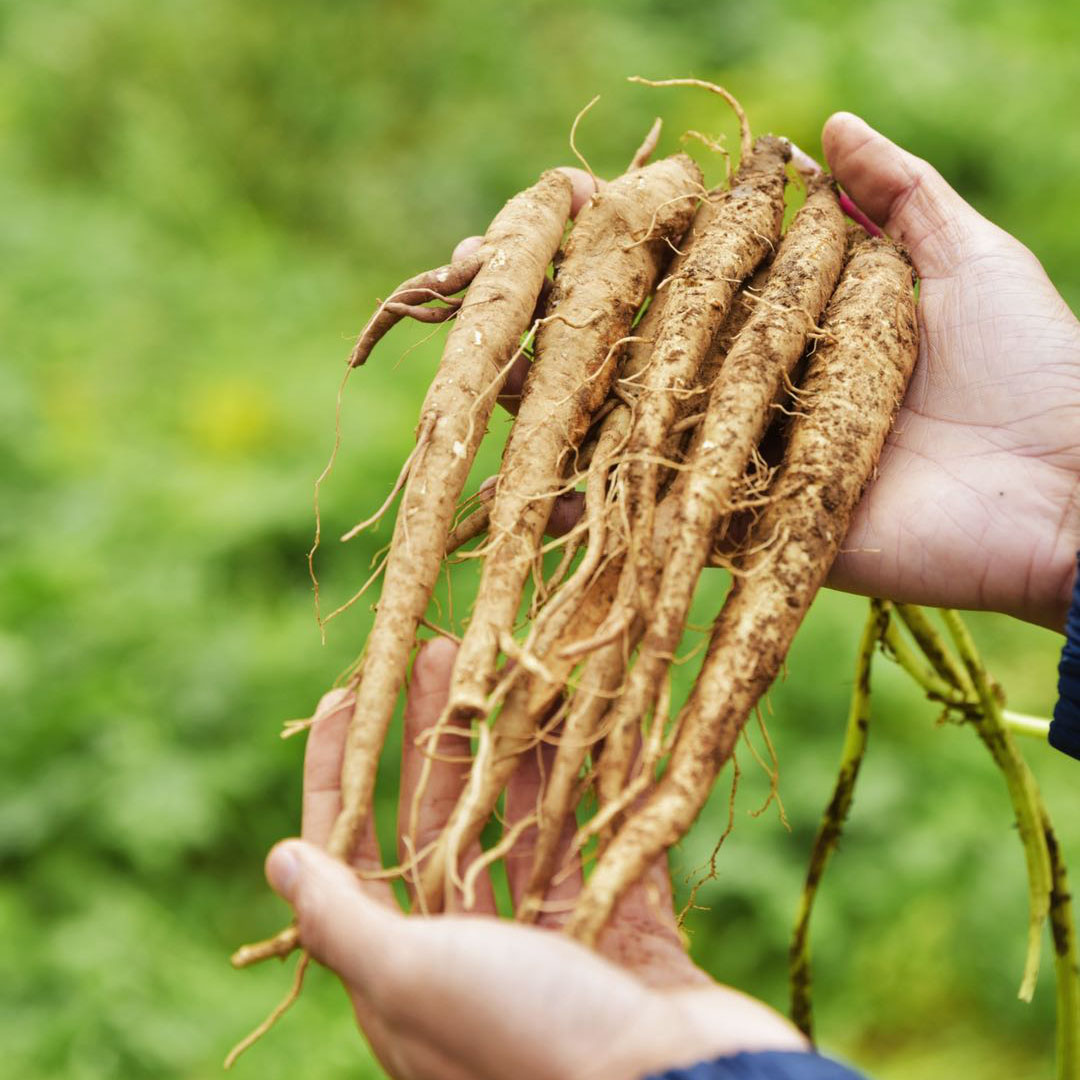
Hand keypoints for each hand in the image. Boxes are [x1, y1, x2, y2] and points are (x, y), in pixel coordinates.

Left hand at [266, 637, 805, 1079]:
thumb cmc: (530, 1041)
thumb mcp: (414, 977)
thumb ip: (343, 920)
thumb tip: (281, 859)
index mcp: (407, 972)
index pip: (352, 854)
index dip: (342, 772)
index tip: (349, 693)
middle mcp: (474, 955)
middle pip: (442, 823)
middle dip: (438, 736)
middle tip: (444, 652)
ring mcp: (554, 942)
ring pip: (523, 822)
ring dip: (515, 749)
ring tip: (514, 670)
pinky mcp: (626, 930)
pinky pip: (602, 838)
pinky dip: (596, 786)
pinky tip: (589, 726)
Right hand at [466, 131, 1079, 628]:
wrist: (1073, 494)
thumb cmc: (1035, 367)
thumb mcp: (966, 258)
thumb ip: (896, 196)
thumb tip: (824, 124)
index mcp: (800, 315)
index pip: (686, 267)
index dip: (616, 238)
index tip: (548, 209)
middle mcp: (758, 383)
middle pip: (639, 343)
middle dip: (556, 312)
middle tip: (474, 280)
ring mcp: (745, 459)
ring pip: (632, 425)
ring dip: (552, 399)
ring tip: (481, 369)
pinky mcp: (749, 532)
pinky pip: (659, 519)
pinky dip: (593, 507)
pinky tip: (525, 482)